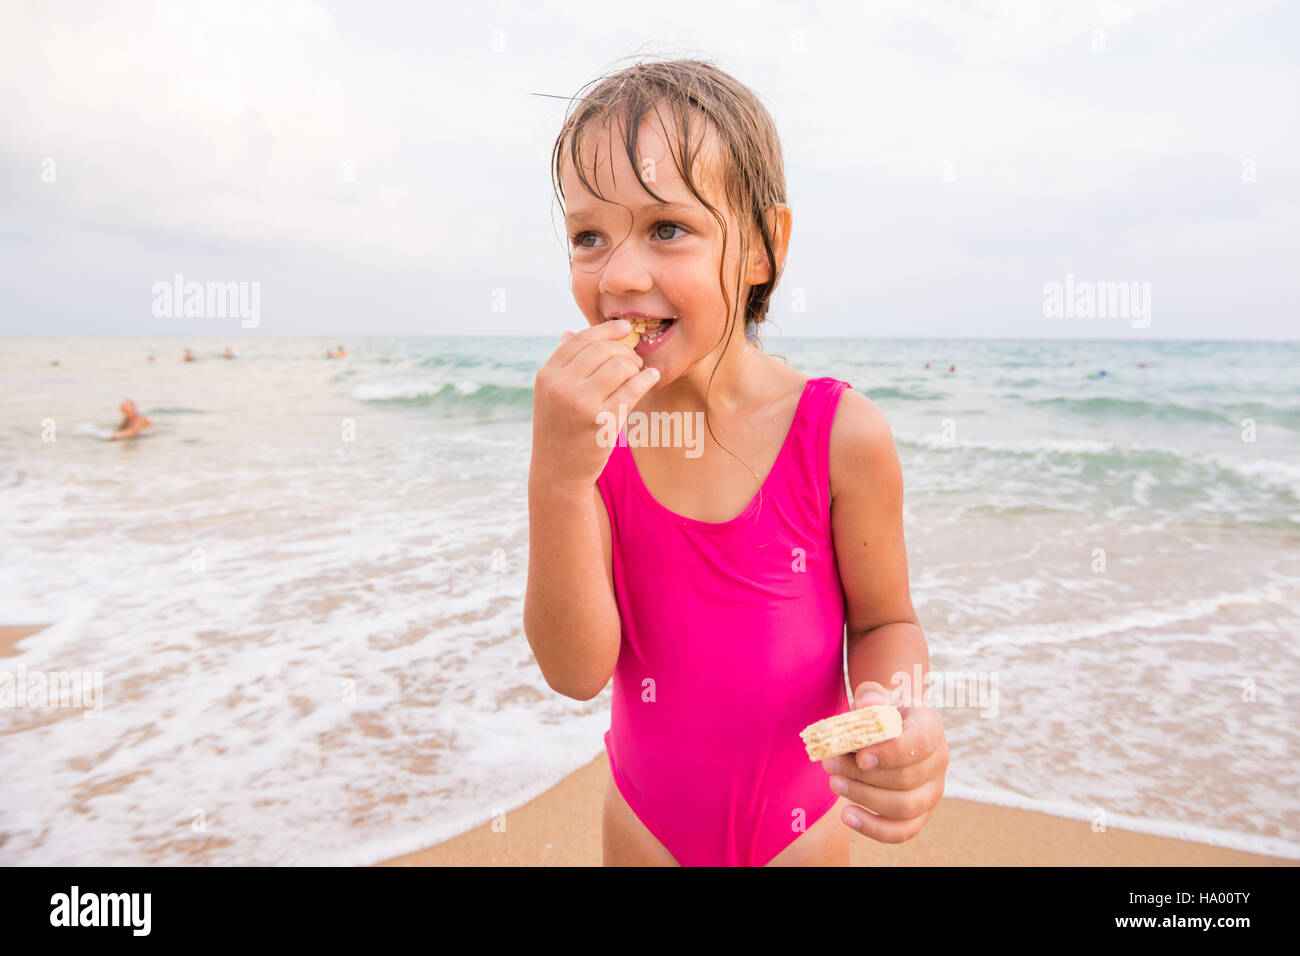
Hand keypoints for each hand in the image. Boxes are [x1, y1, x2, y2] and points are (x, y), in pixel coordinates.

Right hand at [530, 320, 659, 487]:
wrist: (558, 472)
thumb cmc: (558, 429)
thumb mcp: (550, 395)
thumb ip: (562, 365)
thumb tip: (569, 332)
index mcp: (547, 375)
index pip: (580, 339)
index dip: (606, 330)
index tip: (625, 327)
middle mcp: (561, 386)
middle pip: (603, 350)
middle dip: (624, 350)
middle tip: (634, 359)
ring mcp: (581, 404)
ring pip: (620, 367)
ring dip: (635, 366)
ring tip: (638, 372)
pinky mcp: (602, 422)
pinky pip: (632, 390)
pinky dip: (646, 379)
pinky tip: (651, 377)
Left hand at [820, 680, 947, 842]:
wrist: (890, 729)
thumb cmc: (880, 712)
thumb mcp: (876, 697)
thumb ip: (871, 695)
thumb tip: (866, 704)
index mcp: (931, 727)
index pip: (920, 743)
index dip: (891, 753)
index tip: (860, 757)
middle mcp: (940, 760)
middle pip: (906, 779)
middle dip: (864, 776)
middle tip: (830, 764)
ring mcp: (933, 790)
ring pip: (904, 807)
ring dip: (865, 797)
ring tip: (835, 782)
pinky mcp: (921, 814)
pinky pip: (903, 831)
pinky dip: (874, 829)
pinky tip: (847, 816)